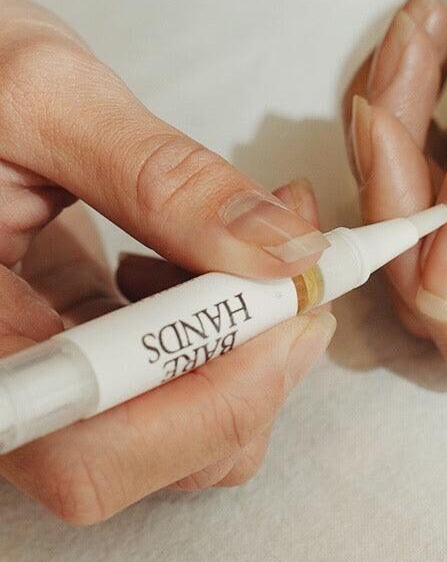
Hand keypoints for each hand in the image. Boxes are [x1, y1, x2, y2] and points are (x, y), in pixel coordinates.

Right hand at [0, 0, 333, 522]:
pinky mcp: (81, 353)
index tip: (286, 311)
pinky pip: (174, 384)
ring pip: (177, 436)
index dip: (206, 404)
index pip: (87, 452)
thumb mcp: (48, 99)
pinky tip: (210, 261)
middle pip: (147, 462)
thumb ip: (165, 179)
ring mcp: (47, 378)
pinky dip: (227, 332)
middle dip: (251, 375)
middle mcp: (6, 388)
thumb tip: (284, 255)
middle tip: (303, 276)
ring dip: (250, 351)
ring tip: (261, 249)